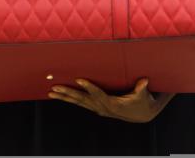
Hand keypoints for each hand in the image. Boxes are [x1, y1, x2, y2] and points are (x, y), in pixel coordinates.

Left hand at [48, 78, 170, 123]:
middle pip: (82, 100)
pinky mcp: (97, 108)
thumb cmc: (143, 101)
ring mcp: (98, 109)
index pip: (98, 94)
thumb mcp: (143, 95)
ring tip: (51, 92)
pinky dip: (71, 99)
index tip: (79, 80)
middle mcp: (102, 108)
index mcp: (112, 104)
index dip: (89, 87)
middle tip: (54, 88)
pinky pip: (81, 103)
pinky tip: (61, 96)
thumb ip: (141, 88)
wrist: (143, 114)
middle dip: (68, 93)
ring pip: (79, 102)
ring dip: (64, 97)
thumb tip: (143, 80)